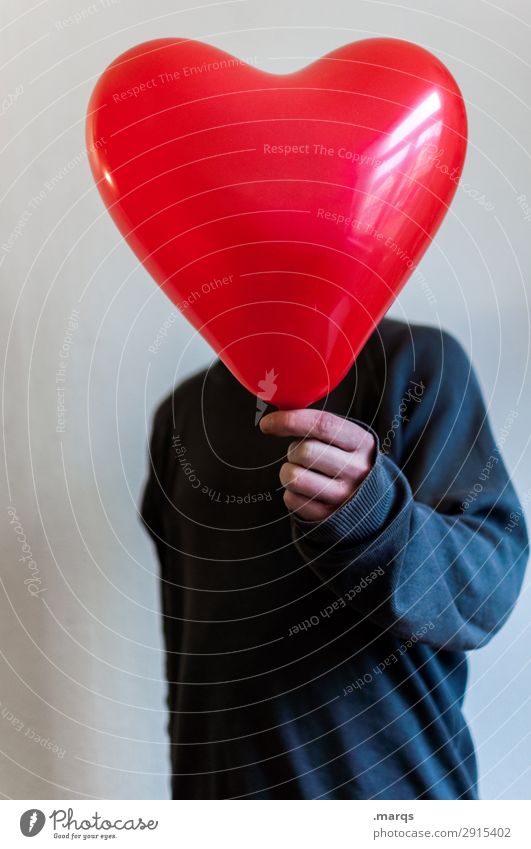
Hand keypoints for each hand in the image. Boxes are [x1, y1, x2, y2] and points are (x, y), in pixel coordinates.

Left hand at [260, 409, 375, 520]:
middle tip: (301, 455)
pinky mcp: (327, 516)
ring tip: (301, 471)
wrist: (369, 499)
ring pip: (293, 476)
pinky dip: (291, 492)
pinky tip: (305, 490)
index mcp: (362, 443)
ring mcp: (342, 496)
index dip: (289, 420)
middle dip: (293, 450)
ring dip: (288, 471)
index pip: (322, 425)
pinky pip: (291, 499)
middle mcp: (356, 469)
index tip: (267, 423)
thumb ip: (319, 425)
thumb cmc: (347, 460)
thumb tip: (276, 418)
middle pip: (304, 451)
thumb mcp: (346, 438)